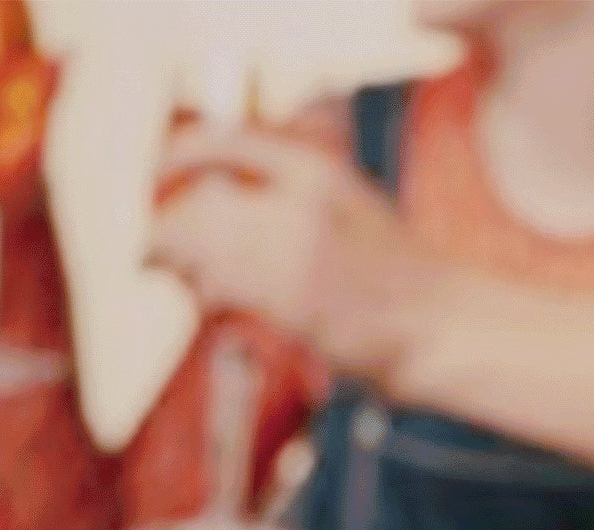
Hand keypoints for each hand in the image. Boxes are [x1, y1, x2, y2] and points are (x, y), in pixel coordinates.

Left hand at [145, 129, 442, 385]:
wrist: (439, 325)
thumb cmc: (396, 279)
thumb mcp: (349, 208)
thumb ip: (291, 195)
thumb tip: (218, 199)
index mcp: (317, 169)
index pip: (226, 140)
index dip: (177, 155)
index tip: (154, 176)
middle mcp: (302, 202)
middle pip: (203, 200)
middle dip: (168, 228)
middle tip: (153, 252)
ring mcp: (297, 253)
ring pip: (206, 248)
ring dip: (184, 267)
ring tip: (187, 283)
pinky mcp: (293, 302)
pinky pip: (222, 289)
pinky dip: (204, 294)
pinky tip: (208, 304)